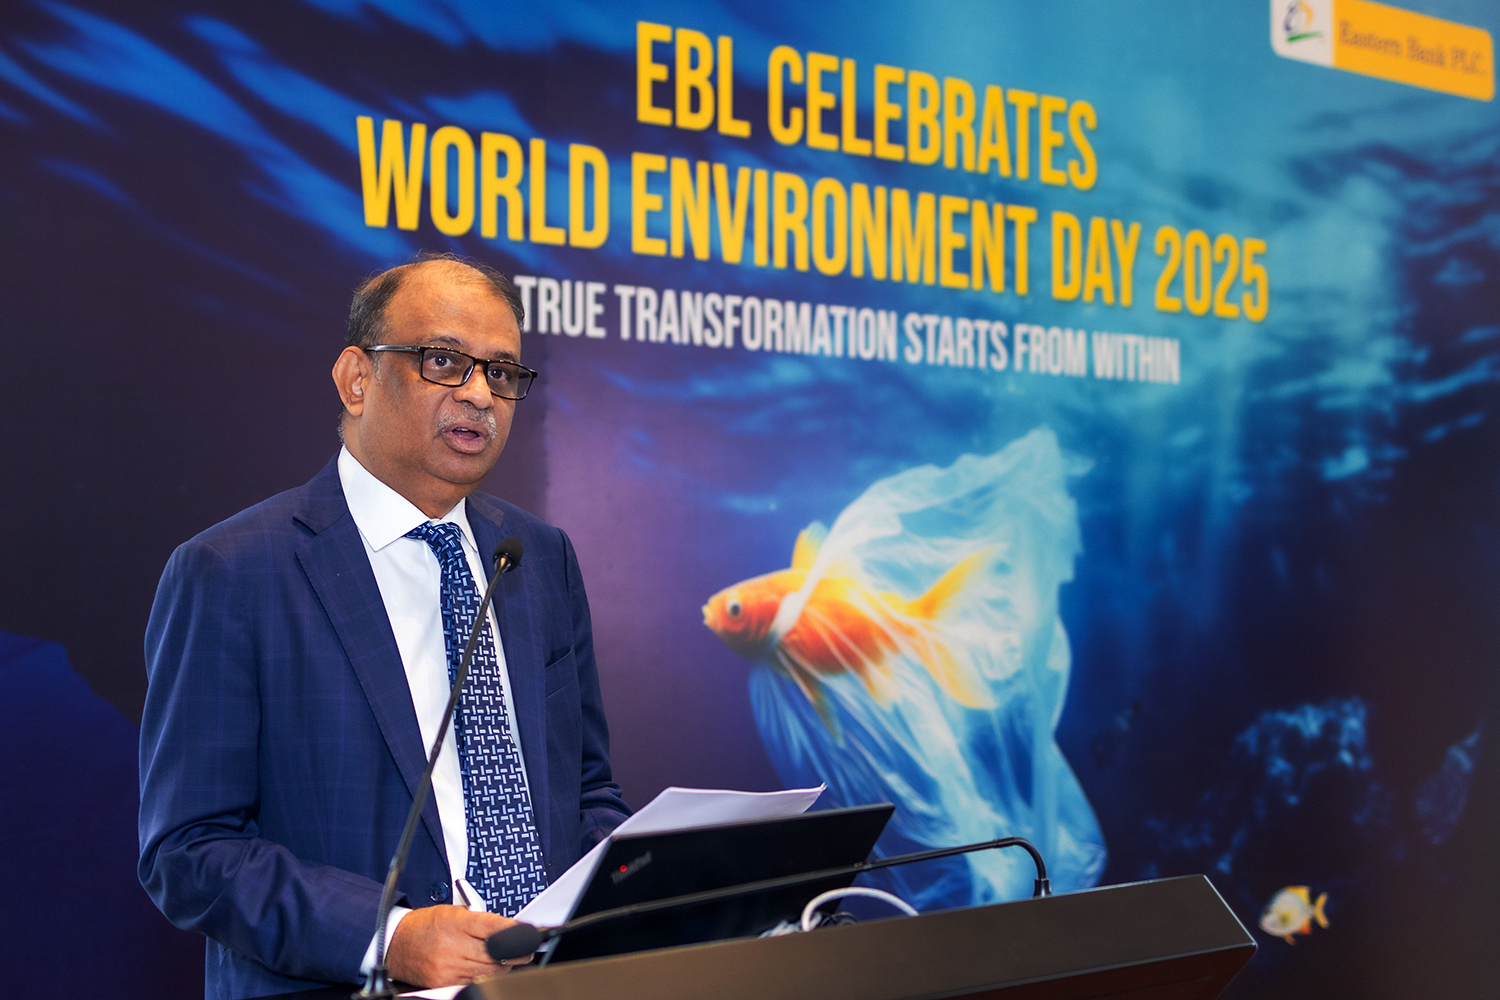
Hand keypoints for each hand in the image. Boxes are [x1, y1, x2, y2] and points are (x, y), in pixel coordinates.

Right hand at [385, 905, 533, 987]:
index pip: (494, 927)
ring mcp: (447, 967)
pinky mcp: (442, 983)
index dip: (516, 932)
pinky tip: (488, 970)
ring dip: (503, 967)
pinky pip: (473, 982)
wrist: (396, 943)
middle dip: (516, 954)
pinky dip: (484, 976)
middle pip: (495, 954)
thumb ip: (481, 920)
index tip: (530, 934)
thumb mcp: (454, 912)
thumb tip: (510, 929)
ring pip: (487, 972)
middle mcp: (451, 945)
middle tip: (526, 951)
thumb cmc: (425, 925)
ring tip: (509, 960)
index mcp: (456, 922)